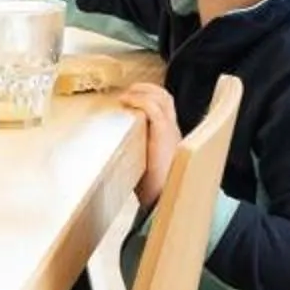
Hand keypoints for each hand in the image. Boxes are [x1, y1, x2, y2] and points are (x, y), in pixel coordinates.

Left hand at [122, 83, 181, 210]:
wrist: (165, 200)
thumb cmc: (154, 189)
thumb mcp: (145, 167)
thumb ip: (136, 156)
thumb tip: (116, 156)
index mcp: (171, 139)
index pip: (166, 109)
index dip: (151, 98)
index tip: (132, 98)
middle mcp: (174, 131)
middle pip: (166, 98)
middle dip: (147, 89)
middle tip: (128, 91)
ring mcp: (171, 131)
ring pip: (162, 98)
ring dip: (142, 91)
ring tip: (125, 94)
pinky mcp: (164, 134)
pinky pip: (153, 108)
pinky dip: (139, 100)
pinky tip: (125, 101)